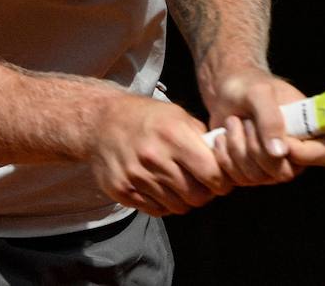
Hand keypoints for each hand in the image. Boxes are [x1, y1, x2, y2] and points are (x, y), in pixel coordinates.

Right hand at [89, 95, 233, 216]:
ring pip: (177, 207)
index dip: (221, 181)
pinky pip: (156, 210)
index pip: (212, 174)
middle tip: (201, 184)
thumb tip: (224, 159)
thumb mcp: (177, 115)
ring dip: (183, 199)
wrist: (100, 122)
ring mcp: (136, 176)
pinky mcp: (122, 191)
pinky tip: (160, 186)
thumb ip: (201, 138)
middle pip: (196, 196)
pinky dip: (163, 203)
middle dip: (204, 193)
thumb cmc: (145, 117)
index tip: (220, 180)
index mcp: (173, 135)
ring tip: (178, 183)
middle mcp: (154, 157)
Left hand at [204, 68, 324, 186]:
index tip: (280, 136)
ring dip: (238, 147)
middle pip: (284, 172)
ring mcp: (274, 166)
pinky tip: (223, 136)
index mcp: (311, 129)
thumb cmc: (249, 86)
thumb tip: (279, 153)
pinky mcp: (251, 173)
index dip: (302, 152)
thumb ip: (270, 119)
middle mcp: (296, 153)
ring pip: (258, 176)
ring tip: (233, 122)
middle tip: (247, 121)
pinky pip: (239, 178)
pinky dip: (225, 155)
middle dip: (257, 146)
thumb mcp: (259, 93)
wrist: (225, 93)